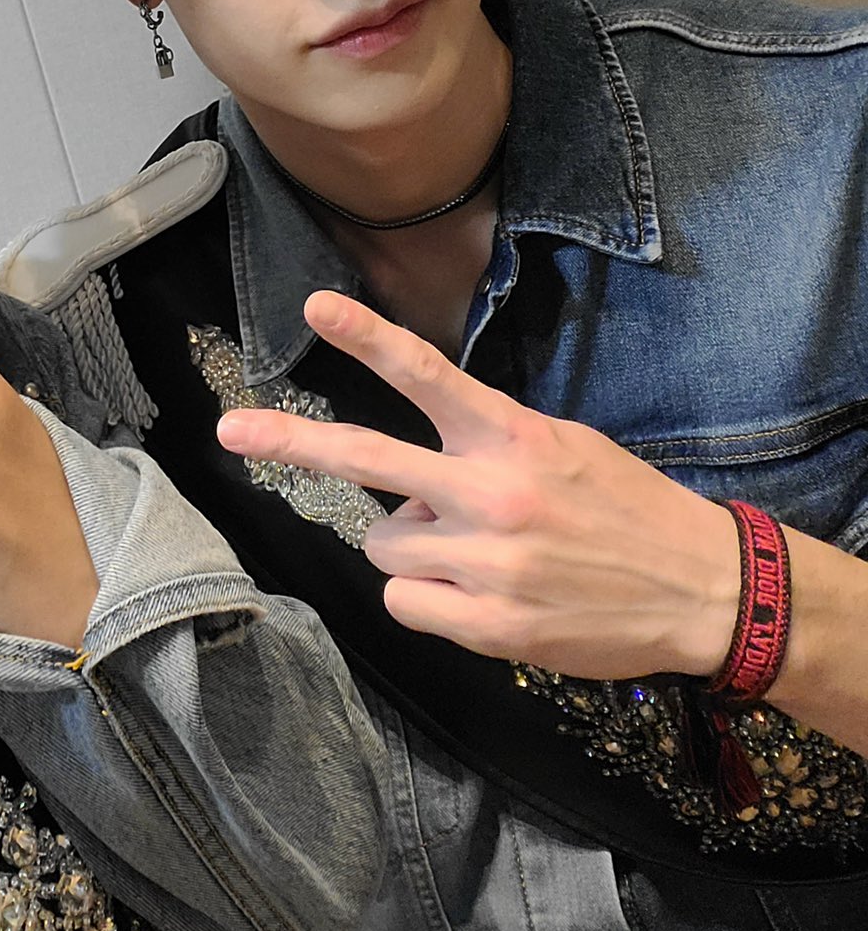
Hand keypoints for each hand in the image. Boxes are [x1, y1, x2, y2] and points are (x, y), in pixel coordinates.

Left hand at [216, 290, 740, 680]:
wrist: (700, 589)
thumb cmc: (624, 510)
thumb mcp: (562, 450)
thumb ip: (484, 449)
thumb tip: (411, 485)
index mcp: (512, 437)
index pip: (428, 374)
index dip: (369, 338)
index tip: (315, 306)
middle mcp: (492, 492)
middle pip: (368, 459)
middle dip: (291, 440)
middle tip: (232, 428)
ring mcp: (487, 562)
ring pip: (385, 547)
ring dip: (412, 549)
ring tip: (475, 554)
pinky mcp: (488, 625)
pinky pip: (406, 603)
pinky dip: (429, 600)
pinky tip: (480, 597)